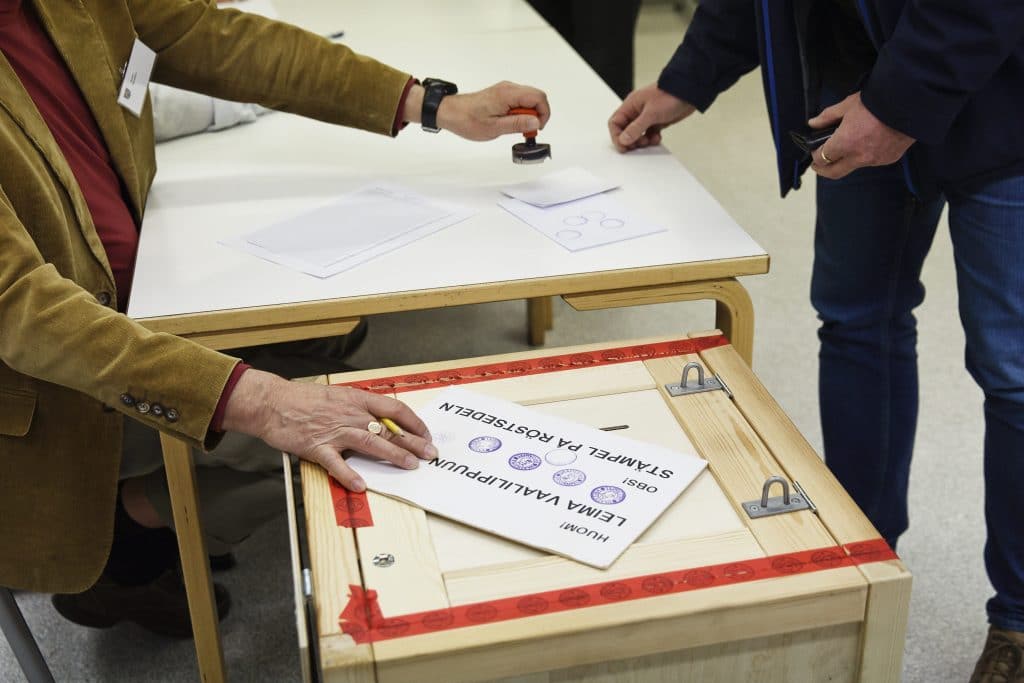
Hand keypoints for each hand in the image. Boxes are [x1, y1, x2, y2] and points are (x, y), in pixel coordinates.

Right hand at [222, 369, 435, 491]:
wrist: (272, 402)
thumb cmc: (304, 399)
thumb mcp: (339, 396)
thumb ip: (361, 407)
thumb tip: (384, 421)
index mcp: (357, 399)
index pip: (394, 408)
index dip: (414, 422)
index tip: (426, 434)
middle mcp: (350, 413)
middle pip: (389, 427)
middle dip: (413, 442)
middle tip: (429, 454)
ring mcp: (334, 431)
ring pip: (371, 442)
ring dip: (393, 454)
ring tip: (410, 465)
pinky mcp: (317, 447)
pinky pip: (336, 463)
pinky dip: (349, 475)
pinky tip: (362, 486)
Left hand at [426, 81, 550, 140]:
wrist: (450, 112)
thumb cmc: (467, 120)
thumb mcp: (494, 127)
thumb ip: (517, 124)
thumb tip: (536, 121)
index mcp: (508, 94)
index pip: (539, 98)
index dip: (543, 114)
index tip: (536, 128)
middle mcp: (509, 88)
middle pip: (536, 97)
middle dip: (537, 115)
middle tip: (527, 130)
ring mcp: (505, 90)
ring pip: (529, 99)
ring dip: (528, 115)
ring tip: (516, 128)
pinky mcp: (502, 94)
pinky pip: (519, 101)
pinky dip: (520, 112)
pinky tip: (510, 123)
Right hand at [608, 84, 695, 151]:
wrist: (689, 92)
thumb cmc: (669, 95)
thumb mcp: (650, 113)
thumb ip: (635, 128)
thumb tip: (623, 139)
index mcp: (630, 105)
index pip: (615, 123)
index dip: (617, 136)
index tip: (624, 145)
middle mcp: (636, 111)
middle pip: (625, 130)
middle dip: (630, 140)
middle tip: (637, 145)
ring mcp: (647, 117)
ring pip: (637, 134)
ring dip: (641, 141)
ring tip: (648, 141)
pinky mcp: (656, 121)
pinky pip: (648, 134)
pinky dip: (651, 139)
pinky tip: (657, 138)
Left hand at [810, 92, 914, 178]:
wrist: (910, 103)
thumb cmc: (876, 101)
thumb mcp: (848, 105)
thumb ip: (828, 117)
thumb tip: (812, 123)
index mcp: (845, 143)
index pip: (822, 158)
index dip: (815, 155)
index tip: (814, 150)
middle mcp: (859, 157)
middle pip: (834, 173)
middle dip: (823, 170)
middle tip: (818, 165)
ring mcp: (875, 160)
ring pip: (854, 167)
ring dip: (846, 161)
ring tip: (846, 148)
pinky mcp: (889, 159)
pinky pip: (872, 162)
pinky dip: (865, 156)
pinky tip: (867, 144)